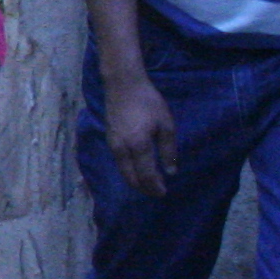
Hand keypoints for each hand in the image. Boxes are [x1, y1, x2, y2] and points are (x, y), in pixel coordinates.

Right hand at [101, 72, 176, 198]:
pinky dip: (128, 171)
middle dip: (144, 188)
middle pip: (131, 178)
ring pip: (123, 171)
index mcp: (138, 146)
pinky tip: (136, 168)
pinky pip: (119, 162)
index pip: (146, 175)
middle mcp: (122, 150)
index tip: (163, 193)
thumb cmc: (148, 102)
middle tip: (156, 192)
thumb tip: (170, 171)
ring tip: (147, 183)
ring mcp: (113, 145)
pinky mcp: (109, 139)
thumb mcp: (166, 124)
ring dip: (135, 181)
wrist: (122, 85)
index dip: (155, 187)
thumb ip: (168, 150)